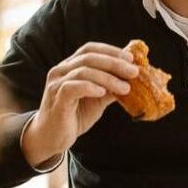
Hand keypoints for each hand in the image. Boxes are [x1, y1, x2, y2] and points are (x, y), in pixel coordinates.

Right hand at [21, 42, 139, 166]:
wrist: (53, 137)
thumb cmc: (75, 116)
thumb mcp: (98, 100)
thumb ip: (111, 88)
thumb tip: (133, 79)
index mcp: (70, 66)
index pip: (90, 49)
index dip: (111, 51)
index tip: (131, 58)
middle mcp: (61, 71)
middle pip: (89, 57)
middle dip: (114, 63)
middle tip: (134, 72)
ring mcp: (56, 84)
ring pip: (83, 71)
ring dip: (108, 78)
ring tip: (125, 88)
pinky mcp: (55, 98)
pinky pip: (72, 87)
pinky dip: (90, 87)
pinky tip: (103, 93)